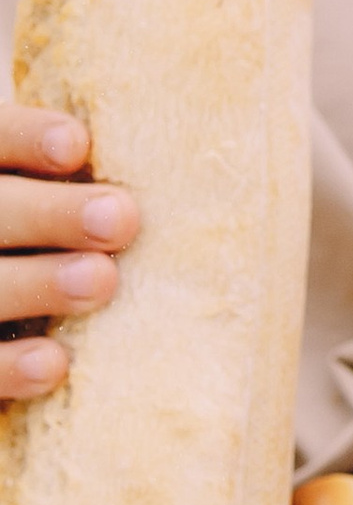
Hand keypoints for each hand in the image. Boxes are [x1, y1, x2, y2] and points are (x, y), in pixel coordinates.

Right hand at [0, 105, 137, 399]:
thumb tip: (182, 156)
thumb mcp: (67, 200)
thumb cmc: (68, 241)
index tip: (78, 145)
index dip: (26, 137)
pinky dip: (11, 367)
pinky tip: (56, 362)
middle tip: (120, 219)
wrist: (5, 326)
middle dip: (50, 213)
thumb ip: (91, 179)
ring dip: (40, 284)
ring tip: (102, 280)